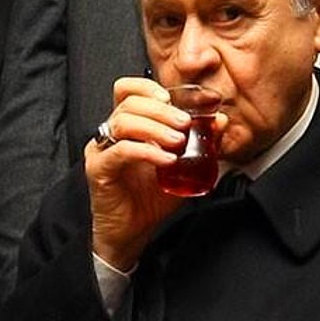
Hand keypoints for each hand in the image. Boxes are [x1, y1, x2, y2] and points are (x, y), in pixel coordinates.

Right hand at [86, 77, 227, 270]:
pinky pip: (121, 151)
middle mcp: (111, 134)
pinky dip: (147, 151)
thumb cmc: (152, 199)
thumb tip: (220, 120)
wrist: (133, 232)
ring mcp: (102, 150)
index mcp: (129, 127)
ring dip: (155, 128)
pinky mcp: (99, 169)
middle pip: (129, 103)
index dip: (148, 87)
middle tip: (185, 123)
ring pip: (123, 122)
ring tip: (178, 142)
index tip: (172, 99)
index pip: (127, 90)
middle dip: (161, 110)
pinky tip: (166, 160)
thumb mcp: (184, 167)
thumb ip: (202, 143)